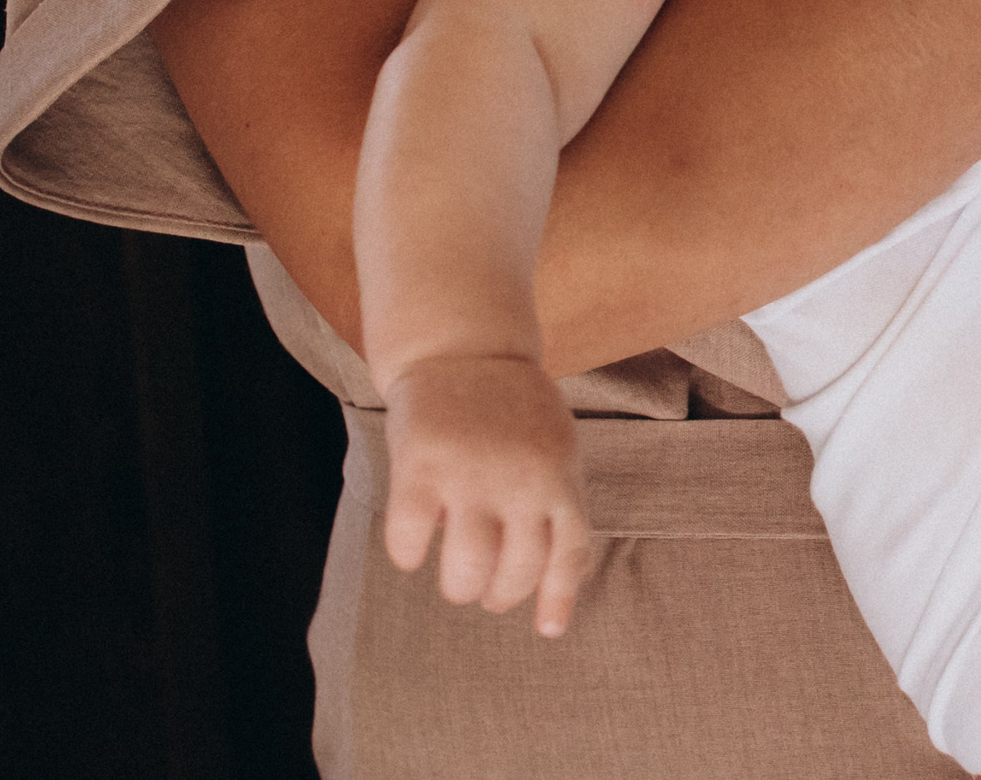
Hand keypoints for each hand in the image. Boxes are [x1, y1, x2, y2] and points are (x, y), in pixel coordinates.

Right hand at [381, 354, 595, 636]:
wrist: (465, 350)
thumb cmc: (514, 413)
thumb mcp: (556, 450)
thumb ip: (558, 505)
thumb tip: (563, 583)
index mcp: (560, 475)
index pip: (571, 551)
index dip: (560, 597)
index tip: (549, 631)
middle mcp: (522, 479)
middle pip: (517, 571)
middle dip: (499, 595)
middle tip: (486, 591)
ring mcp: (472, 474)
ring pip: (466, 570)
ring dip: (459, 587)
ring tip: (456, 580)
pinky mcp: (421, 466)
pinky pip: (410, 541)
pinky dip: (409, 554)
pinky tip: (413, 545)